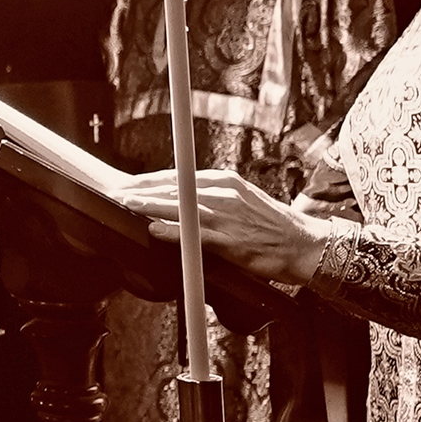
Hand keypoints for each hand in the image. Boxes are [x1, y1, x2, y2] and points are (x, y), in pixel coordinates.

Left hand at [112, 167, 327, 289]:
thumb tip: (179, 200)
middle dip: (143, 188)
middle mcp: (226, 193)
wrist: (305, 245)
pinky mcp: (233, 240)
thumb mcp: (241, 201)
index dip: (150, 180)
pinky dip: (175, 230)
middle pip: (175, 186)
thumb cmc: (270, 226)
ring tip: (127, 202)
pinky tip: (156, 229)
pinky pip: (198, 234)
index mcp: (226, 182)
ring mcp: (229, 216)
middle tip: (115, 189)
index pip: (179, 176)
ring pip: (182, 205)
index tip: (127, 182)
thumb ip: (211, 199)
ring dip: (152, 203)